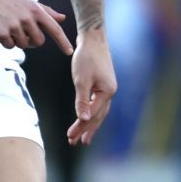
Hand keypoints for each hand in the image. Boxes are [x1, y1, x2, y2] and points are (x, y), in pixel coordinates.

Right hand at [0, 0, 72, 52]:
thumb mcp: (27, 1)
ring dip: (17, 40)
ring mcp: (14, 27)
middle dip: (32, 40)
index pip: (54, 29)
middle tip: (22, 32)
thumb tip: (62, 18)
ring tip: (8, 26)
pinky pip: (10, 46)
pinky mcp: (2, 34)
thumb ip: (46, 11)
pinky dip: (6, 41)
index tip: (69, 52)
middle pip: (38, 42)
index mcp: (35, 10)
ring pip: (23, 45)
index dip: (63, 42)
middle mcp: (27, 19)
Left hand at [67, 32, 116, 146]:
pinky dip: (92, 113)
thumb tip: (83, 118)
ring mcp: (108, 88)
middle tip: (76, 142)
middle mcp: (110, 92)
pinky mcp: (103, 84)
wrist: (93, 38)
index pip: (92, 115)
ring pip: (99, 111)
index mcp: (107, 92)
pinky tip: (86, 118)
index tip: (70, 137)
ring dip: (90, 124)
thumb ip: (82, 100)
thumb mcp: (81, 79)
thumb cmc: (86, 57)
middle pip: (98, 116)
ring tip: (82, 137)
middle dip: (87, 130)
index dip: (81, 127)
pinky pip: (98, 104)